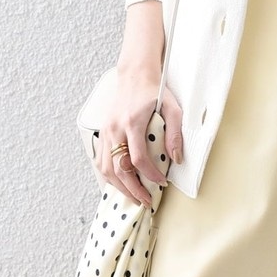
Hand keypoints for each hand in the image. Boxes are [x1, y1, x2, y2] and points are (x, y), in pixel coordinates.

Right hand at [97, 60, 183, 208]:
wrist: (134, 75)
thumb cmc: (155, 91)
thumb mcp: (173, 108)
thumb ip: (175, 134)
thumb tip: (176, 160)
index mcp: (132, 123)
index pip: (137, 159)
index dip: (149, 175)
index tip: (161, 183)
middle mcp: (115, 129)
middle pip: (118, 169)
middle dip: (132, 189)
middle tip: (146, 201)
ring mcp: (106, 131)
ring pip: (106, 168)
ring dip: (119, 187)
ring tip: (133, 197)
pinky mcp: (102, 132)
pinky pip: (100, 160)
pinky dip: (109, 176)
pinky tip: (120, 184)